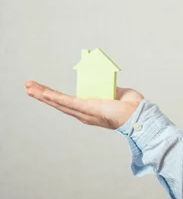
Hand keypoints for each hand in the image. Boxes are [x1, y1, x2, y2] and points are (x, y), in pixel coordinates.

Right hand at [24, 80, 143, 129]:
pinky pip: (68, 102)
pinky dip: (55, 97)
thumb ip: (110, 89)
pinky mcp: (87, 108)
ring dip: (43, 95)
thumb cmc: (131, 107)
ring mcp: (85, 112)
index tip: (43, 91)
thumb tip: (108, 84)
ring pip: (59, 103)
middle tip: (29, 87)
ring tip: (29, 88)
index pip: (68, 103)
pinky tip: (43, 94)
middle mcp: (84, 114)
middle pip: (59, 103)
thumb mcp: (117, 93)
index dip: (55, 97)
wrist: (138, 114)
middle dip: (43, 95)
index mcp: (90, 110)